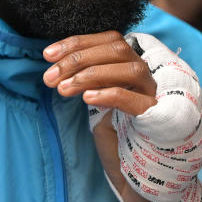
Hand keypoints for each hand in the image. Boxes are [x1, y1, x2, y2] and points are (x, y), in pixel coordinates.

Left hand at [42, 31, 156, 114]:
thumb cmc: (108, 125)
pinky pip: (136, 99)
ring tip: (64, 88)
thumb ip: (81, 78)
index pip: (107, 40)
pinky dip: (109, 94)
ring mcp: (150, 92)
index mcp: (128, 62)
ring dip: (93, 74)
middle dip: (78, 59)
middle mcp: (143, 72)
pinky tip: (87, 98)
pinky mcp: (153, 114)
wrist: (126, 160)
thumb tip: (55, 69)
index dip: (76, 43)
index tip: (48, 55)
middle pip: (117, 50)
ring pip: (130, 70)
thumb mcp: (92, 96)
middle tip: (50, 77)